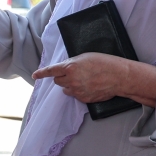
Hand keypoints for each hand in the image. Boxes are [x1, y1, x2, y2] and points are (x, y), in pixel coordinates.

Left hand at [32, 53, 155, 106]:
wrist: (120, 77)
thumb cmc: (105, 63)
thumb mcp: (85, 57)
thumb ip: (72, 62)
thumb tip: (64, 67)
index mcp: (70, 67)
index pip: (51, 71)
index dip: (41, 73)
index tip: (35, 75)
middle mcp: (71, 80)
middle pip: (57, 81)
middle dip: (62, 77)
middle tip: (73, 73)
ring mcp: (77, 91)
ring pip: (65, 89)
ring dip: (70, 85)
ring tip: (83, 80)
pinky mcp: (83, 98)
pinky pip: (75, 95)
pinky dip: (78, 91)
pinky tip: (89, 86)